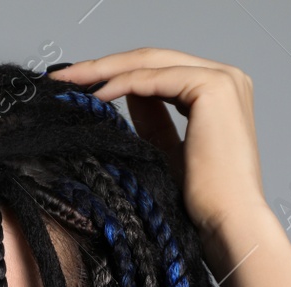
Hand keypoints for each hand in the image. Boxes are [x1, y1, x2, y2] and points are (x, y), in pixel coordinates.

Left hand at [48, 48, 271, 268]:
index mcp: (220, 91)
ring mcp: (223, 78)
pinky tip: (94, 94)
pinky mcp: (213, 87)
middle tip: (63, 75)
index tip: (79, 83)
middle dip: (104, 65)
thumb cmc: (202, 203)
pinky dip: (120, 83)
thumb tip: (124, 92)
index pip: (159, 69)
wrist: (227, 223)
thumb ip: (152, 119)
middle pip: (153, 60)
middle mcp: (227, 77)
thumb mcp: (167, 152)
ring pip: (151, 62)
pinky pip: (154, 79)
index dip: (116, 72)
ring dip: (105, 70)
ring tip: (70, 81)